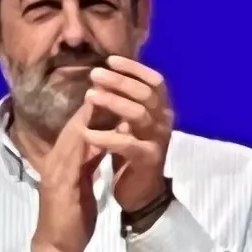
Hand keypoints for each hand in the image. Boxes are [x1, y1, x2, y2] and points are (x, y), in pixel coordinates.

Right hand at [30, 102, 109, 251]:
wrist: (56, 246)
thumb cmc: (71, 216)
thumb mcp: (83, 182)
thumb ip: (89, 161)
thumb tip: (103, 141)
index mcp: (66, 158)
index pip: (83, 124)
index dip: (101, 105)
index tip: (122, 90)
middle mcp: (58, 158)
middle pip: (79, 121)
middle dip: (98, 102)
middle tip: (120, 83)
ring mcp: (57, 170)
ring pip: (75, 133)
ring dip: (93, 116)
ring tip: (115, 98)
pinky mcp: (61, 185)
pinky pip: (76, 158)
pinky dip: (90, 143)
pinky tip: (105, 133)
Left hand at [86, 57, 176, 217]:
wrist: (140, 192)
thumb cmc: (131, 153)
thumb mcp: (128, 124)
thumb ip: (122, 102)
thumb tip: (101, 75)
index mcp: (160, 110)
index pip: (155, 81)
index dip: (134, 69)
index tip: (110, 60)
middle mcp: (164, 122)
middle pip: (146, 93)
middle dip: (119, 81)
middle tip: (95, 74)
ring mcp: (158, 140)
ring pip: (139, 114)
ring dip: (113, 102)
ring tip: (90, 96)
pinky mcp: (148, 159)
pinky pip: (127, 143)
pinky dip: (106, 137)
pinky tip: (87, 132)